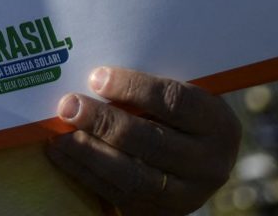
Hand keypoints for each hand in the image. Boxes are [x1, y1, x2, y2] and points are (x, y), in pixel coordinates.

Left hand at [45, 66, 240, 214]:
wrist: (196, 164)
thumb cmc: (178, 116)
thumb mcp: (179, 95)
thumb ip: (148, 87)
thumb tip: (93, 74)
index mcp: (218, 124)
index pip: (174, 101)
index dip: (133, 88)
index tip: (96, 77)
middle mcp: (209, 163)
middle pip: (150, 140)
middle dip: (103, 122)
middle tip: (68, 105)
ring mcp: (186, 194)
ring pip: (132, 174)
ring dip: (88, 151)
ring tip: (59, 132)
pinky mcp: (159, 212)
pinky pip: (117, 194)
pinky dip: (84, 171)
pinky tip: (61, 152)